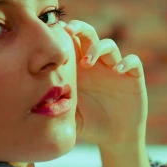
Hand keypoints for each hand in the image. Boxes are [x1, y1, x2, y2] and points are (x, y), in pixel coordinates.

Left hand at [61, 20, 147, 147]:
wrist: (115, 138)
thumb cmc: (88, 125)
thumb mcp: (69, 116)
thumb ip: (56, 108)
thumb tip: (33, 105)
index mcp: (78, 70)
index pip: (71, 44)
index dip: (63, 35)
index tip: (51, 33)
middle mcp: (96, 64)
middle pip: (89, 35)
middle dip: (79, 29)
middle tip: (69, 32)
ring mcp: (115, 69)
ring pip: (109, 45)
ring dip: (97, 48)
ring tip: (87, 62)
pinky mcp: (132, 78)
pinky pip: (133, 62)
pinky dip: (126, 62)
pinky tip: (118, 70)